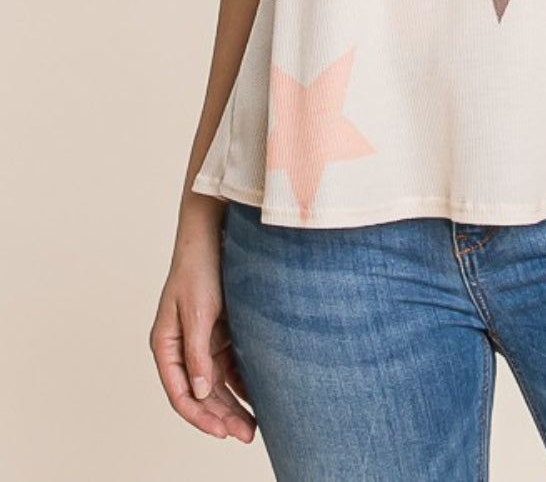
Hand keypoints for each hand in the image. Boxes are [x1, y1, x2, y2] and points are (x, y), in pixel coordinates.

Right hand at [149, 237, 256, 443]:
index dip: (200, 417)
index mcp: (166, 345)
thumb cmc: (198, 268)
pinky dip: (242, 384)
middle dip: (221, 417)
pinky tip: (258, 398)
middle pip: (201, 394)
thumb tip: (202, 393)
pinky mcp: (219, 333)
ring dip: (232, 405)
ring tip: (253, 427)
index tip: (222, 432)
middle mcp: (182, 348)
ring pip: (217, 384)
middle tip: (246, 435)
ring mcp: (201, 342)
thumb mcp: (198, 311)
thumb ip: (197, 353)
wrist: (213, 232)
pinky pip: (230, 366)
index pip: (181, 393)